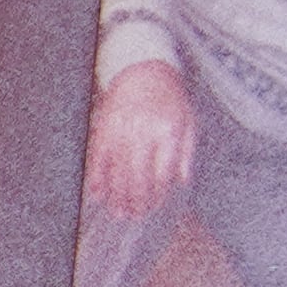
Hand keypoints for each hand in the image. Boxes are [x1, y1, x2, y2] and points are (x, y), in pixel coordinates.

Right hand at [86, 60, 194, 220]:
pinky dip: (97, 177)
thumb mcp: (189, 121)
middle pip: (137, 176)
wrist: (142, 70)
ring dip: (116, 195)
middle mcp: (143, 133)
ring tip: (118, 212)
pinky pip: (98, 158)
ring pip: (117, 171)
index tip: (155, 205)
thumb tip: (182, 180)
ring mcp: (120, 131)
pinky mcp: (103, 128)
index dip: (157, 193)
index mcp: (168, 132)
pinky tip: (97, 192)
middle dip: (135, 200)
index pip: (162, 172)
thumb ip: (187, 152)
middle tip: (133, 215)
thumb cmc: (169, 97)